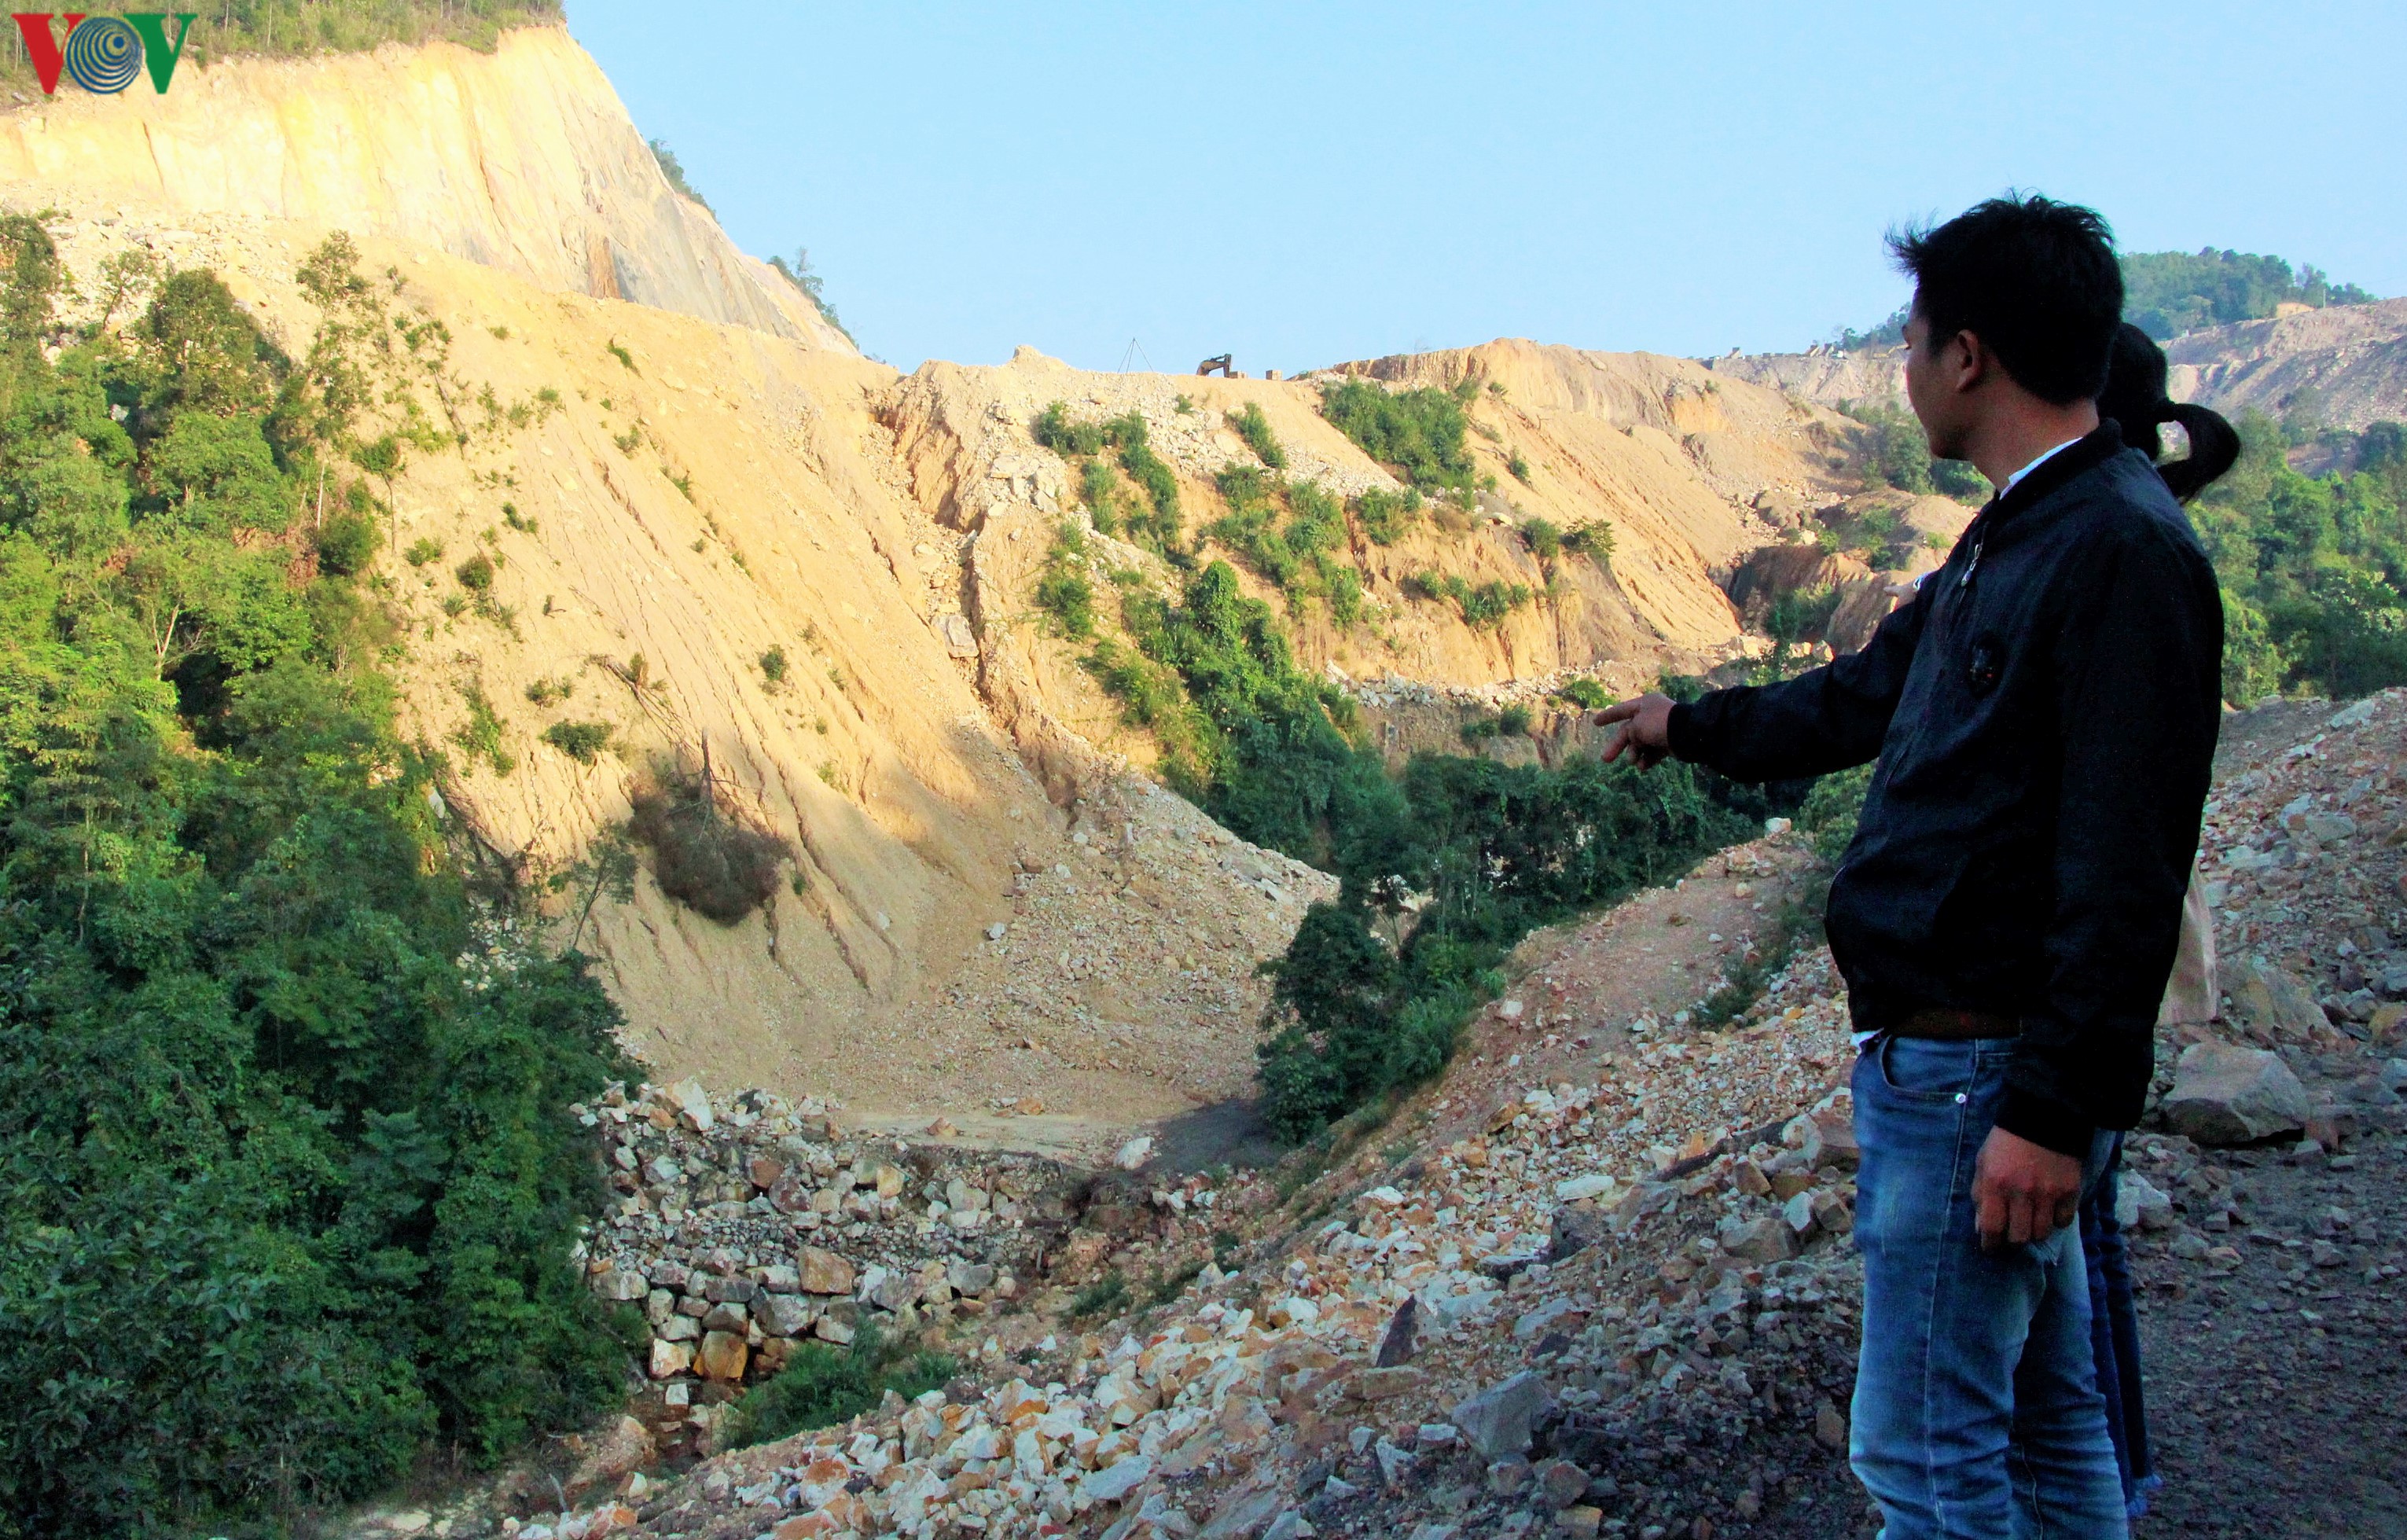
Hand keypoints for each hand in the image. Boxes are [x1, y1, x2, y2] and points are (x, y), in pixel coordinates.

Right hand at [1594, 693, 1674, 768]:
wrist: (1686, 734)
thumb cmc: (1658, 724)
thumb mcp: (1635, 726)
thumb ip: (1628, 732)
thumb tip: (1634, 742)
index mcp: (1644, 705)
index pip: (1621, 710)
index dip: (1607, 716)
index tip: (1595, 723)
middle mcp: (1651, 715)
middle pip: (1629, 731)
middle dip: (1618, 746)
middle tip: (1605, 759)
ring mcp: (1660, 730)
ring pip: (1641, 744)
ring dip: (1634, 754)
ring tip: (1633, 762)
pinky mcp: (1668, 743)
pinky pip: (1653, 752)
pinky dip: (1647, 759)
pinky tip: (1643, 766)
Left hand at [1972, 1127, 2082, 1251]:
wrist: (2043, 1116)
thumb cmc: (2006, 1141)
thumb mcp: (1983, 1162)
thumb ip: (1980, 1193)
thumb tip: (1980, 1226)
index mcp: (1995, 1184)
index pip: (1991, 1228)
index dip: (1990, 1244)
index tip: (1991, 1249)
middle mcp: (2021, 1192)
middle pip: (2019, 1237)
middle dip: (2013, 1240)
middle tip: (2013, 1234)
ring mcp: (2047, 1193)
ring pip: (2041, 1233)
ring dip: (2034, 1231)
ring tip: (2031, 1222)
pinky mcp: (2070, 1191)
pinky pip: (2063, 1221)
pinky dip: (2056, 1221)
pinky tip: (2050, 1211)